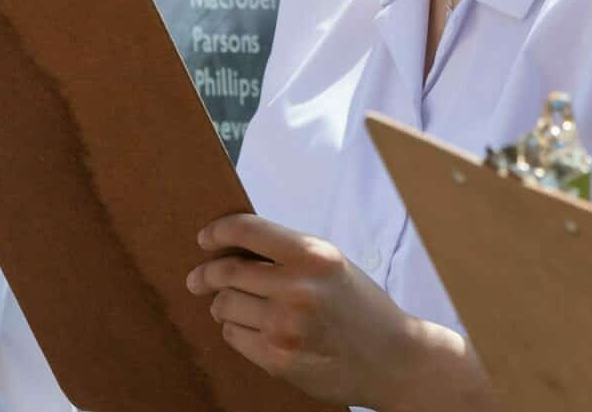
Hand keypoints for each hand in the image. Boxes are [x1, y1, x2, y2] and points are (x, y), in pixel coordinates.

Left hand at [188, 213, 453, 408]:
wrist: (392, 359)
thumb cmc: (361, 308)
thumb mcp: (332, 265)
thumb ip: (289, 254)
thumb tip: (234, 246)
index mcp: (314, 256)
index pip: (247, 231)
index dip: (218, 232)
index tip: (205, 237)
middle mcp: (298, 288)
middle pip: (227, 272)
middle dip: (206, 274)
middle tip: (198, 278)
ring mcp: (285, 326)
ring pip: (224, 305)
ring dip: (223, 304)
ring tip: (234, 306)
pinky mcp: (278, 359)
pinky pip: (234, 335)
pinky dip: (235, 329)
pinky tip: (252, 328)